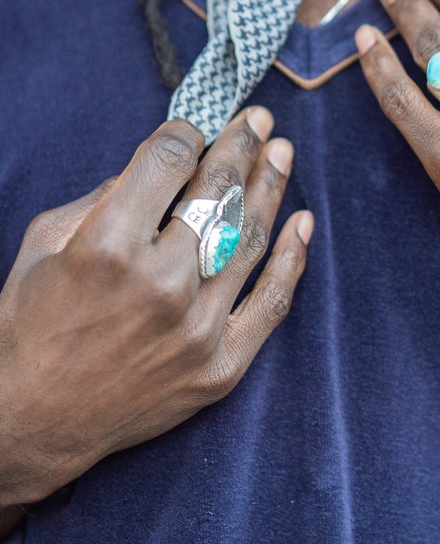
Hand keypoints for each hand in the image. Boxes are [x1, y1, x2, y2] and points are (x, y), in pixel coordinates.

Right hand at [0, 109, 312, 507]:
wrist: (34, 421)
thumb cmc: (31, 324)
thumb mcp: (45, 243)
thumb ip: (103, 197)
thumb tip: (163, 165)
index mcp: (108, 245)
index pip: (170, 161)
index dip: (191, 132)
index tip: (201, 125)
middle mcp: (161, 283)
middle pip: (219, 193)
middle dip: (242, 146)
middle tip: (260, 121)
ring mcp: (197, 329)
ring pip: (251, 239)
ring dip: (271, 187)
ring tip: (282, 155)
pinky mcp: (221, 367)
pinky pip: (272, 304)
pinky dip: (293, 259)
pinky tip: (303, 222)